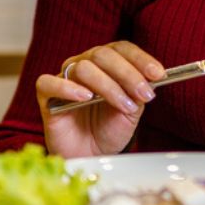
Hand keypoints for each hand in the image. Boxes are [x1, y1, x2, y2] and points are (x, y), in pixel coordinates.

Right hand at [35, 41, 164, 156]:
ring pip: (83, 68)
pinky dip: (68, 88)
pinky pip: (49, 82)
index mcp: (106, 63)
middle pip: (103, 54)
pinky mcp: (46, 96)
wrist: (90, 156)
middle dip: (128, 74)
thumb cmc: (109, 130)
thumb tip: (151, 78)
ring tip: (123, 106)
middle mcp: (84, 65)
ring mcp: (64, 78)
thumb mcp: (131, 111)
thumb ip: (138, 93)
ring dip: (108, 86)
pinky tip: (86, 97)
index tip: (158, 74)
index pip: (122, 49)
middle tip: (144, 94)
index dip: (140, 59)